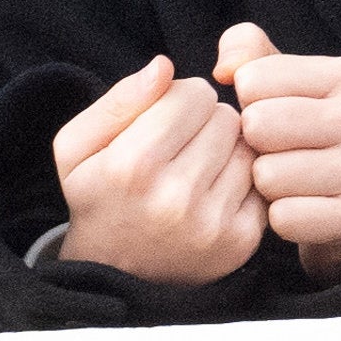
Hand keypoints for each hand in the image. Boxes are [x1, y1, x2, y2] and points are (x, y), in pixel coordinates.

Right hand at [48, 57, 263, 284]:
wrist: (112, 275)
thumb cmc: (97, 198)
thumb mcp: (77, 148)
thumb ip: (119, 99)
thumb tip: (165, 65)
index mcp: (132, 166)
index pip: (195, 93)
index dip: (182, 100)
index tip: (167, 120)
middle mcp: (176, 196)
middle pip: (227, 117)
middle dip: (207, 123)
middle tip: (182, 147)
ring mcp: (212, 222)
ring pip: (251, 146)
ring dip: (230, 150)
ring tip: (197, 170)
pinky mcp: (241, 241)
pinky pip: (263, 181)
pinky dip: (243, 181)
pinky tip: (215, 194)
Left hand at [216, 22, 340, 278]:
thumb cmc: (312, 129)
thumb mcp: (291, 82)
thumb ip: (249, 52)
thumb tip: (223, 71)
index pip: (251, 80)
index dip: (249, 102)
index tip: (275, 114)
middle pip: (256, 126)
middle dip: (255, 145)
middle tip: (278, 152)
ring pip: (267, 176)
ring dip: (267, 186)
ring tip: (293, 181)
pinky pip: (284, 217)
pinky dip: (284, 218)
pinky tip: (304, 207)